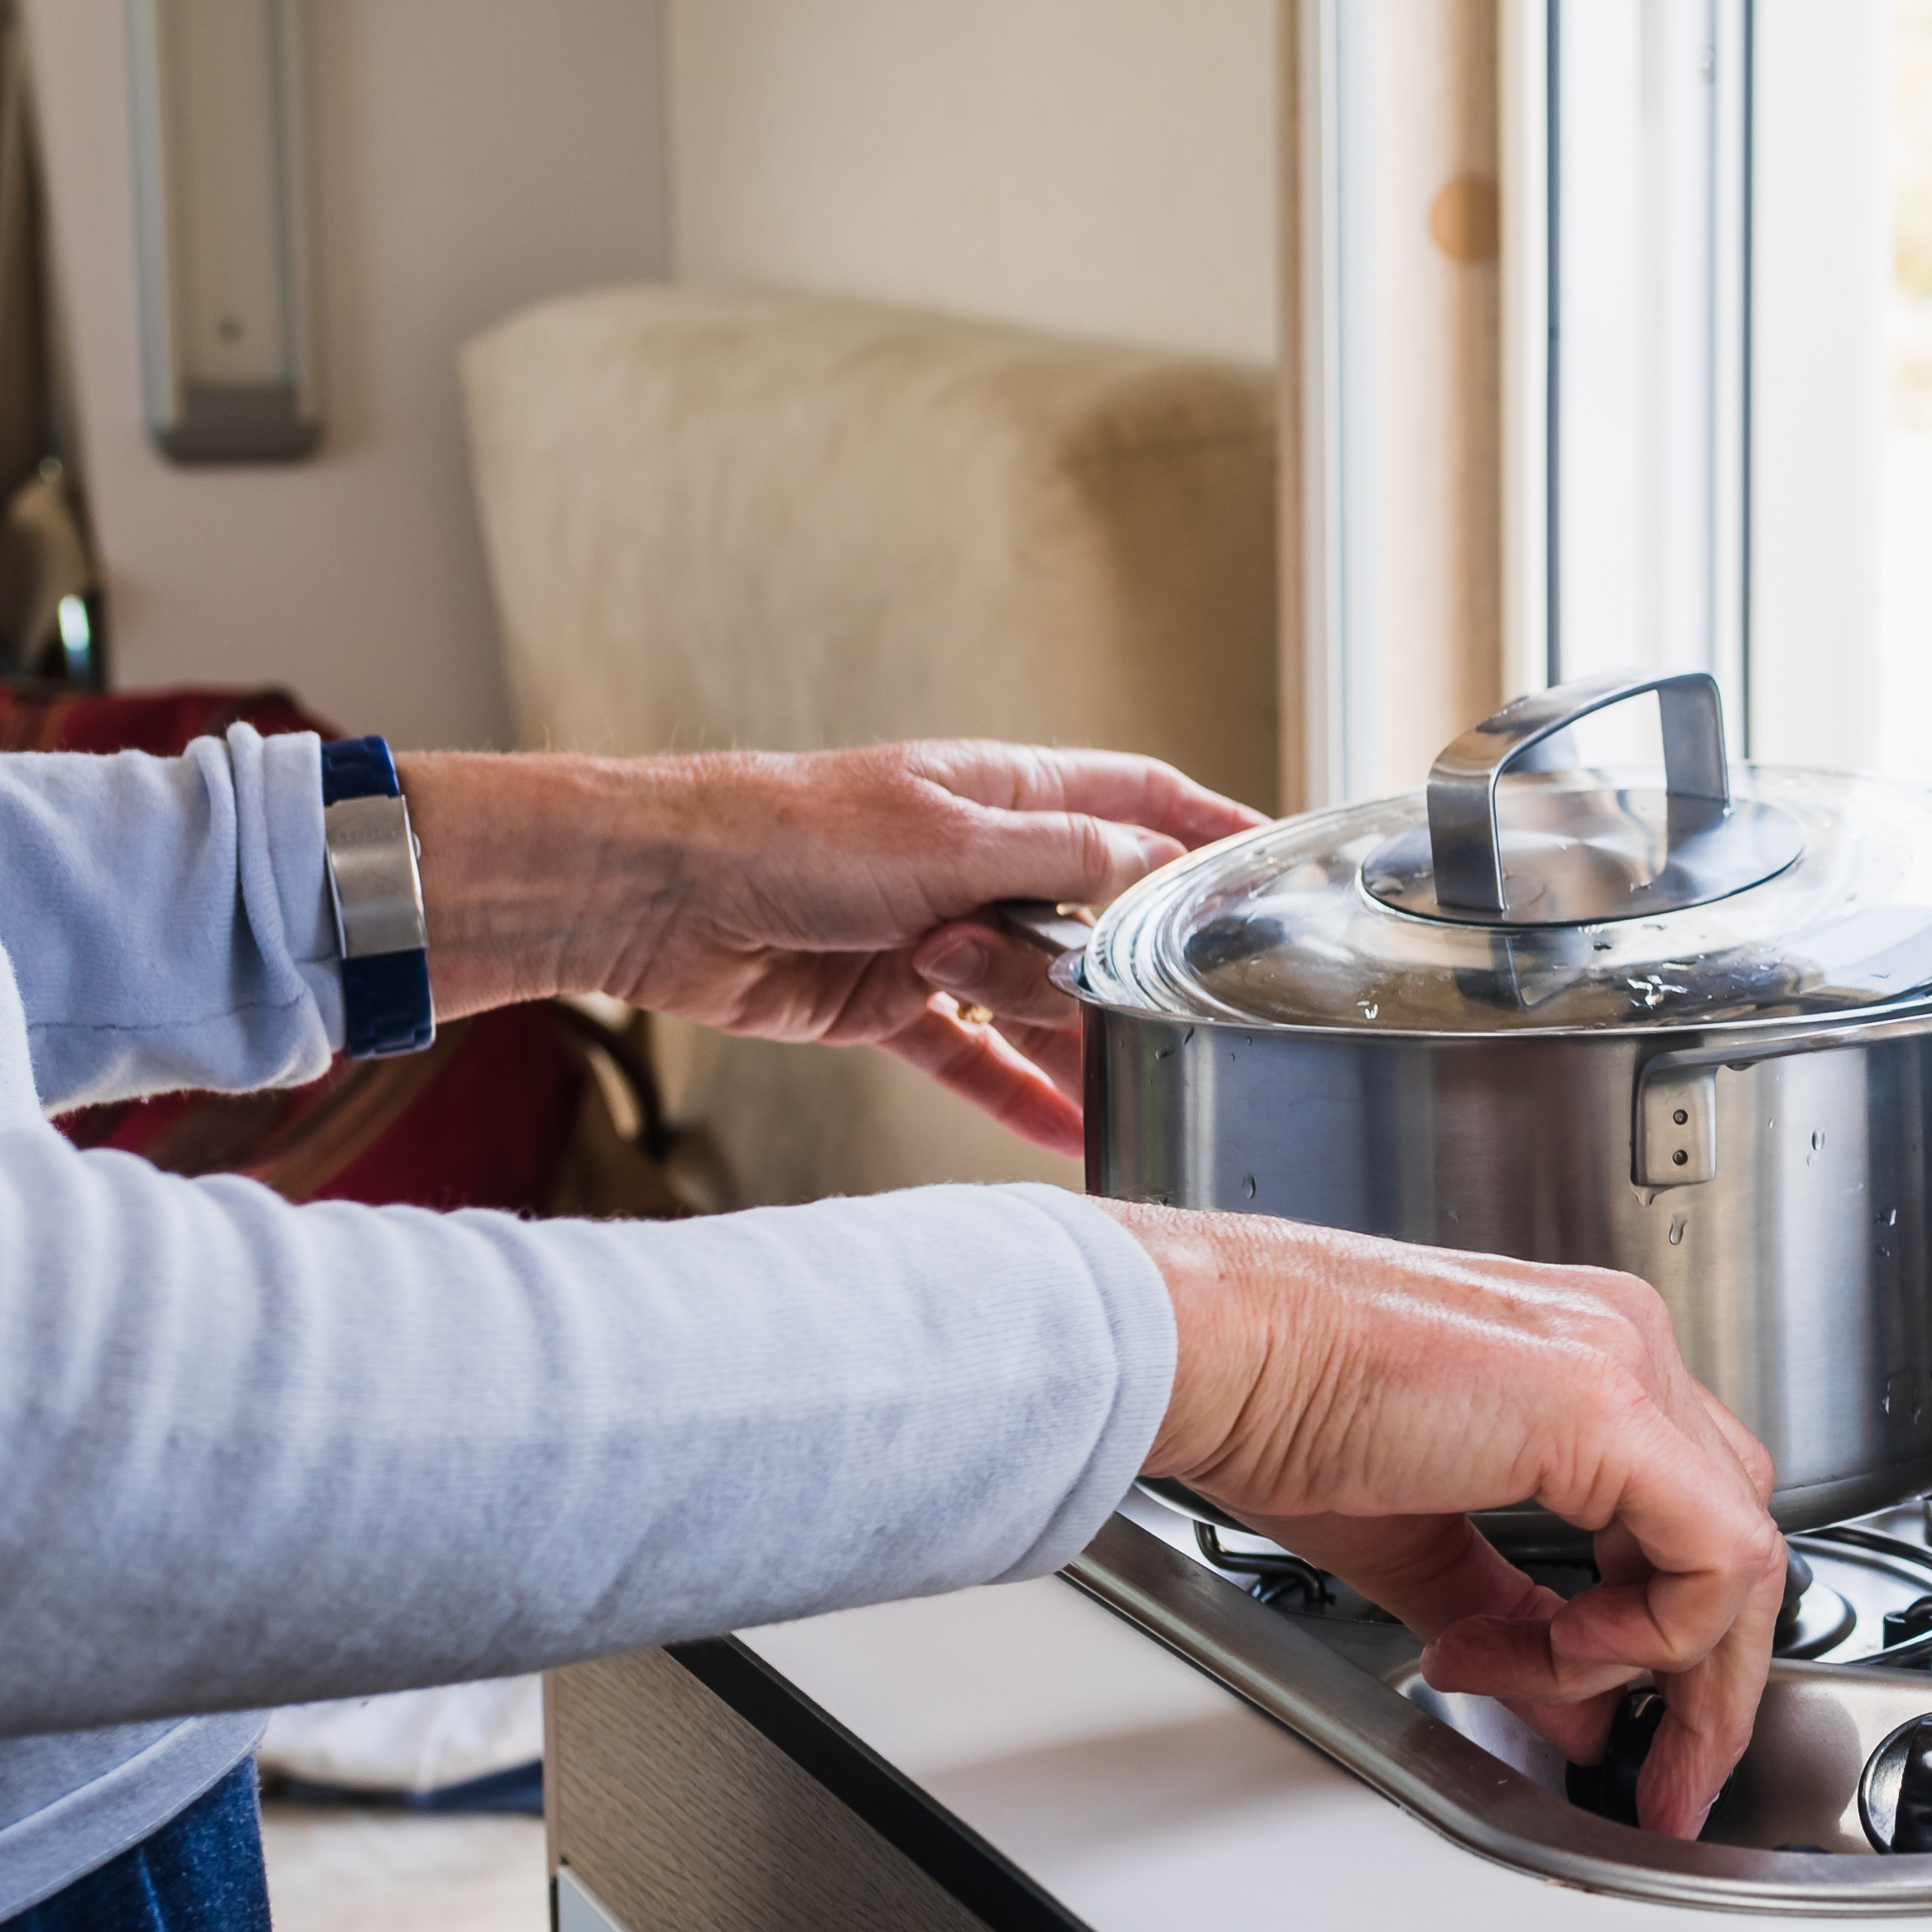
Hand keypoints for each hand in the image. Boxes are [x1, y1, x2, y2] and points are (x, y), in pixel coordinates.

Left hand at [398, 744, 1259, 1150]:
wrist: (657, 891)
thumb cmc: (786, 830)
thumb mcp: (950, 835)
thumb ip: (1062, 860)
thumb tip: (1155, 872)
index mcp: (1003, 794)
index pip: (1136, 802)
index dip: (1207, 829)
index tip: (1274, 861)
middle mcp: (978, 862)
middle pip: (1094, 919)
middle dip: (1134, 969)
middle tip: (1184, 1018)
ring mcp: (936, 936)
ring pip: (1038, 998)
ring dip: (1076, 1043)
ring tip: (1136, 1093)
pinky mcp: (890, 1003)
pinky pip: (972, 1059)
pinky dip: (1016, 1098)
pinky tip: (1067, 1137)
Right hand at [1110, 1208, 1787, 1839]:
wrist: (1209, 1349)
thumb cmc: (1274, 1408)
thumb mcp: (1421, 1545)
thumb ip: (1516, 1630)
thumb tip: (1578, 1714)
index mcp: (1590, 1360)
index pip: (1698, 1514)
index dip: (1683, 1642)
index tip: (1639, 1733)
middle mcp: (1626, 1346)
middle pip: (1737, 1537)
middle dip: (1709, 1683)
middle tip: (1667, 1778)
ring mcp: (1626, 1364)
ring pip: (1741, 1551)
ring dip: (1665, 1664)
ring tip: (1549, 1692)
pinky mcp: (1606, 1405)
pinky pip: (1708, 1553)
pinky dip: (1651, 1632)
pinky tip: (1560, 1650)